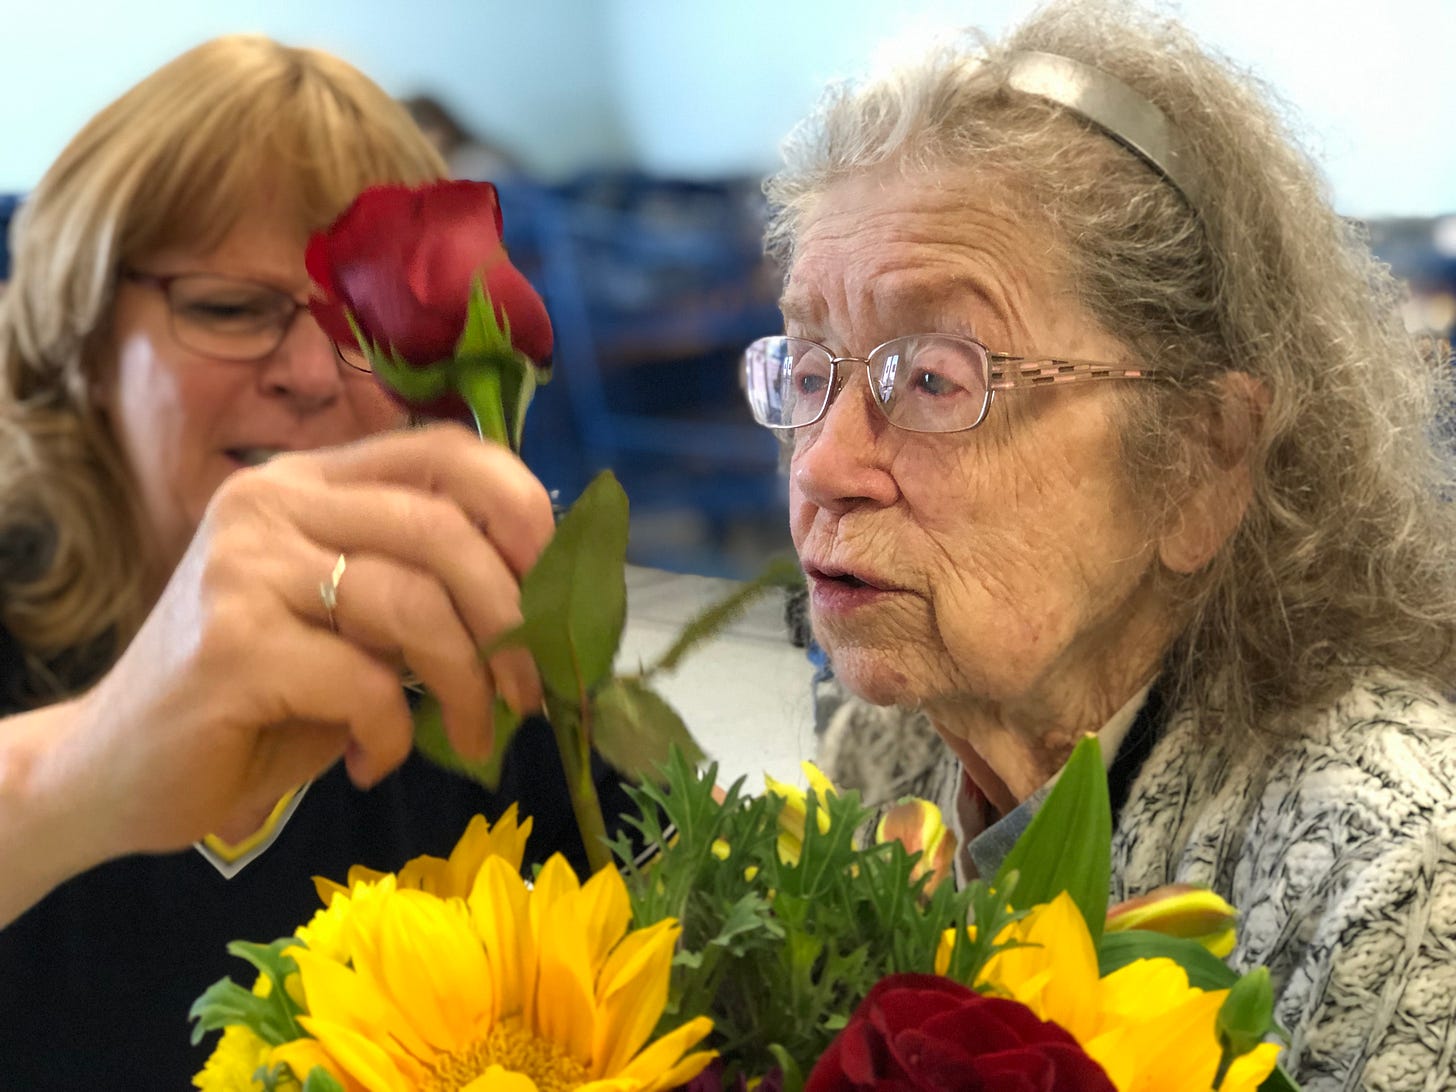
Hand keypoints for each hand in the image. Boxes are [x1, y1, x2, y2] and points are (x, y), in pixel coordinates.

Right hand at [67, 424, 553, 857]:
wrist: (119, 769)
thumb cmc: (259, 698)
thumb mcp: (351, 626)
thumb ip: (419, 589)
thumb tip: (540, 596)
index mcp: (308, 482)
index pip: (441, 450)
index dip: (519, 504)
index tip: (557, 579)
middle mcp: (271, 503)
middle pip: (440, 528)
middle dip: (511, 618)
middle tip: (532, 690)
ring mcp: (243, 568)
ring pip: (414, 605)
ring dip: (468, 685)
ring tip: (474, 736)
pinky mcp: (231, 646)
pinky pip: (366, 683)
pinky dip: (393, 735)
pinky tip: (374, 761)